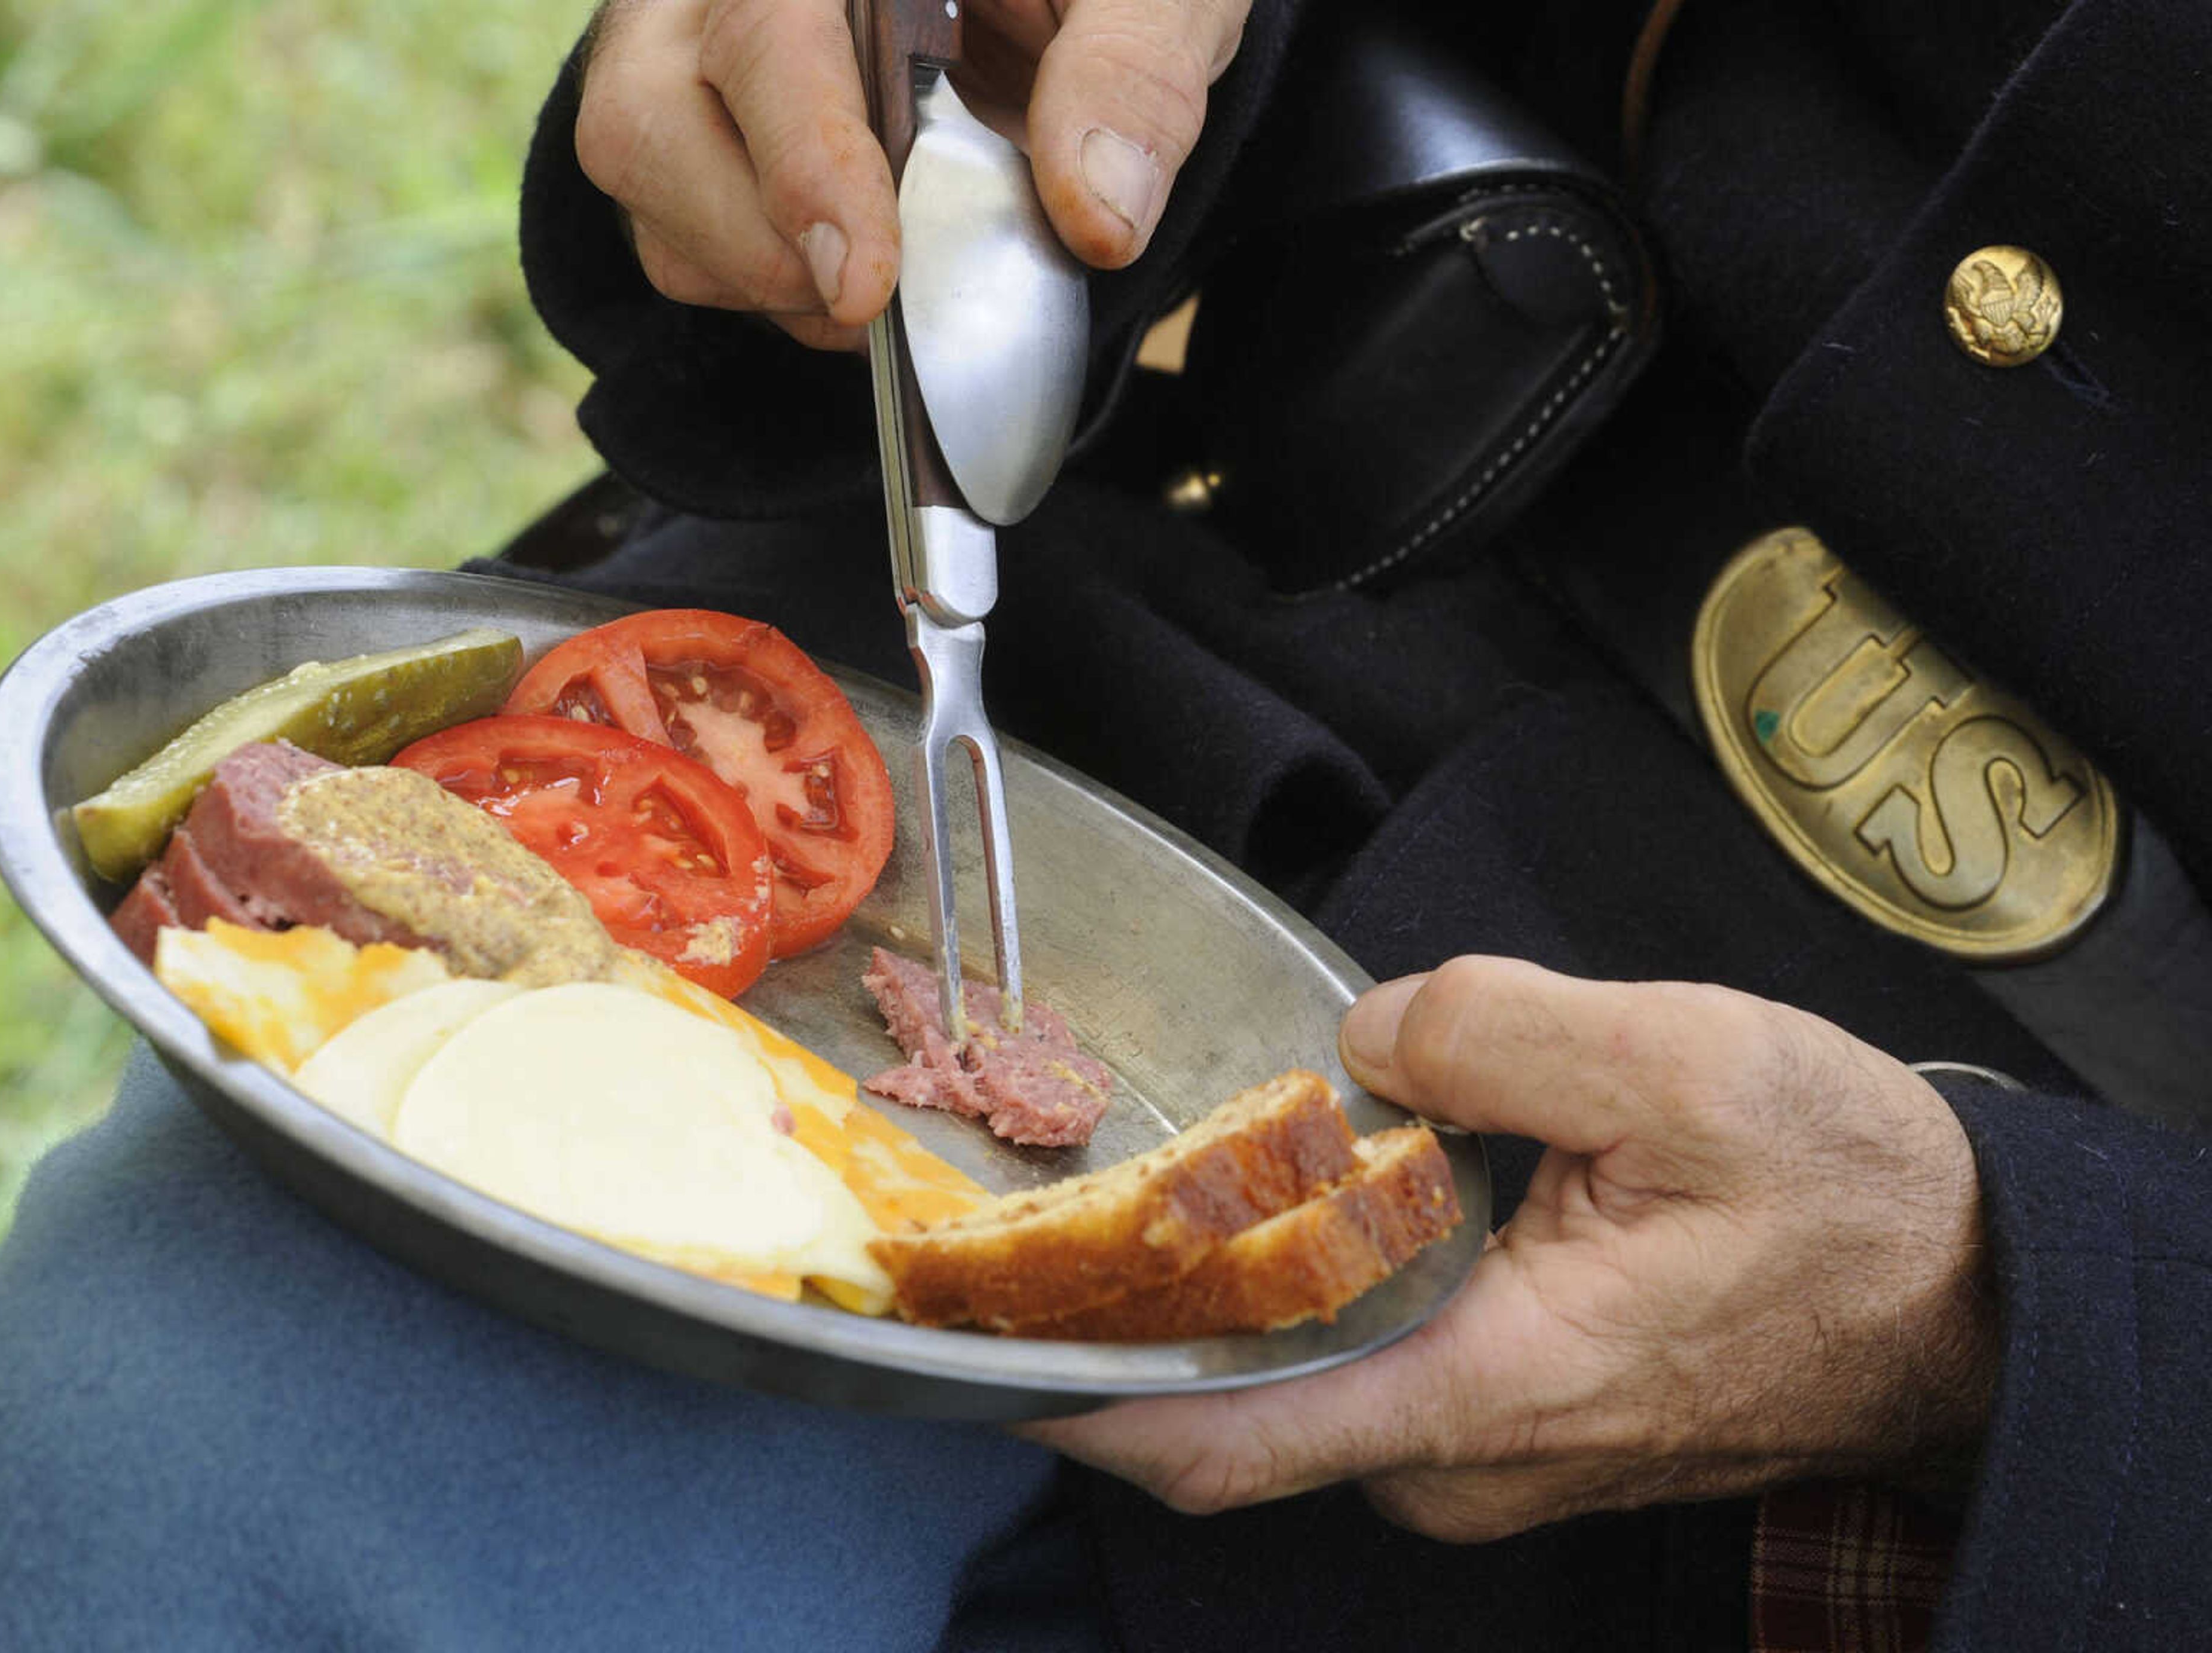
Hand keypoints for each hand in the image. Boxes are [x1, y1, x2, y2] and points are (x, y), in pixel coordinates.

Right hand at [576, 0, 1251, 349]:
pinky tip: (860, 273)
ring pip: (645, 192)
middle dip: (760, 245)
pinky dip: (767, 293)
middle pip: (644, 119)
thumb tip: (1098, 216)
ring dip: (765, 279)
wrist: (1059, 13)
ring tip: (888, 277)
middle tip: (871, 306)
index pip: (765, 32)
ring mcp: (684, 58)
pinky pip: (676, 245)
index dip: (804, 165)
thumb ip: (1132, 73)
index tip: (867, 286)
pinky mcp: (687, 142)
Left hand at [1024, 957, 1998, 1540]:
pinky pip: (1359, 1370)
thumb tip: (1367, 1035)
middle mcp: (1463, 1454)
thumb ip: (1500, 1032)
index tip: (971, 1337)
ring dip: (1222, 1296)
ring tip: (1160, 1177)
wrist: (1956, 1286)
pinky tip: (1289, 1203)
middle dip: (1136, 1312)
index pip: (1230, 1440)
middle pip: (1237, 1407)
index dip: (1080, 1399)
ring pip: (1298, 1383)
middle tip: (1049, 1194)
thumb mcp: (1687, 1064)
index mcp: (1488, 1388)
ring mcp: (1479, 1451)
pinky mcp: (1501, 1420)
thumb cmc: (1840, 1195)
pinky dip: (1303, 1298)